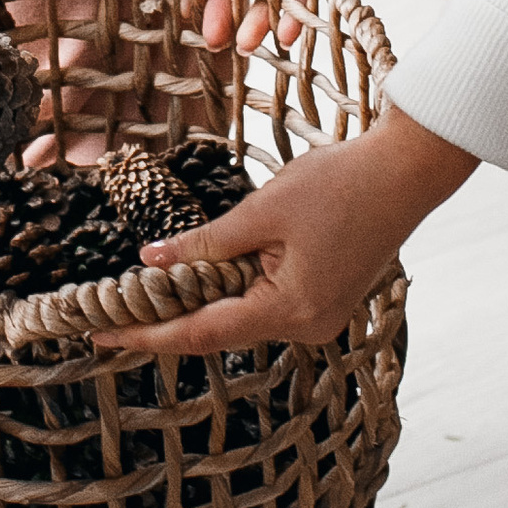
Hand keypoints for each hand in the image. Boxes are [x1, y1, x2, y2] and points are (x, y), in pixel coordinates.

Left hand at [89, 109, 473, 359]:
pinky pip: (264, 304)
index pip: (200, 333)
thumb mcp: (262, 211)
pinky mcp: (324, 300)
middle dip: (165, 320)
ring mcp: (318, 317)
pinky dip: (229, 291)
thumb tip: (153, 261)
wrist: (406, 173)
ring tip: (142, 291)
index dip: (146, 334)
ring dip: (198, 302)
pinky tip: (197, 276)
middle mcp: (306, 326)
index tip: (101, 335)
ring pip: (241, 317)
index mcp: (289, 310)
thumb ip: (205, 243)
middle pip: (219, 331)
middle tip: (109, 312)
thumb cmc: (339, 185)